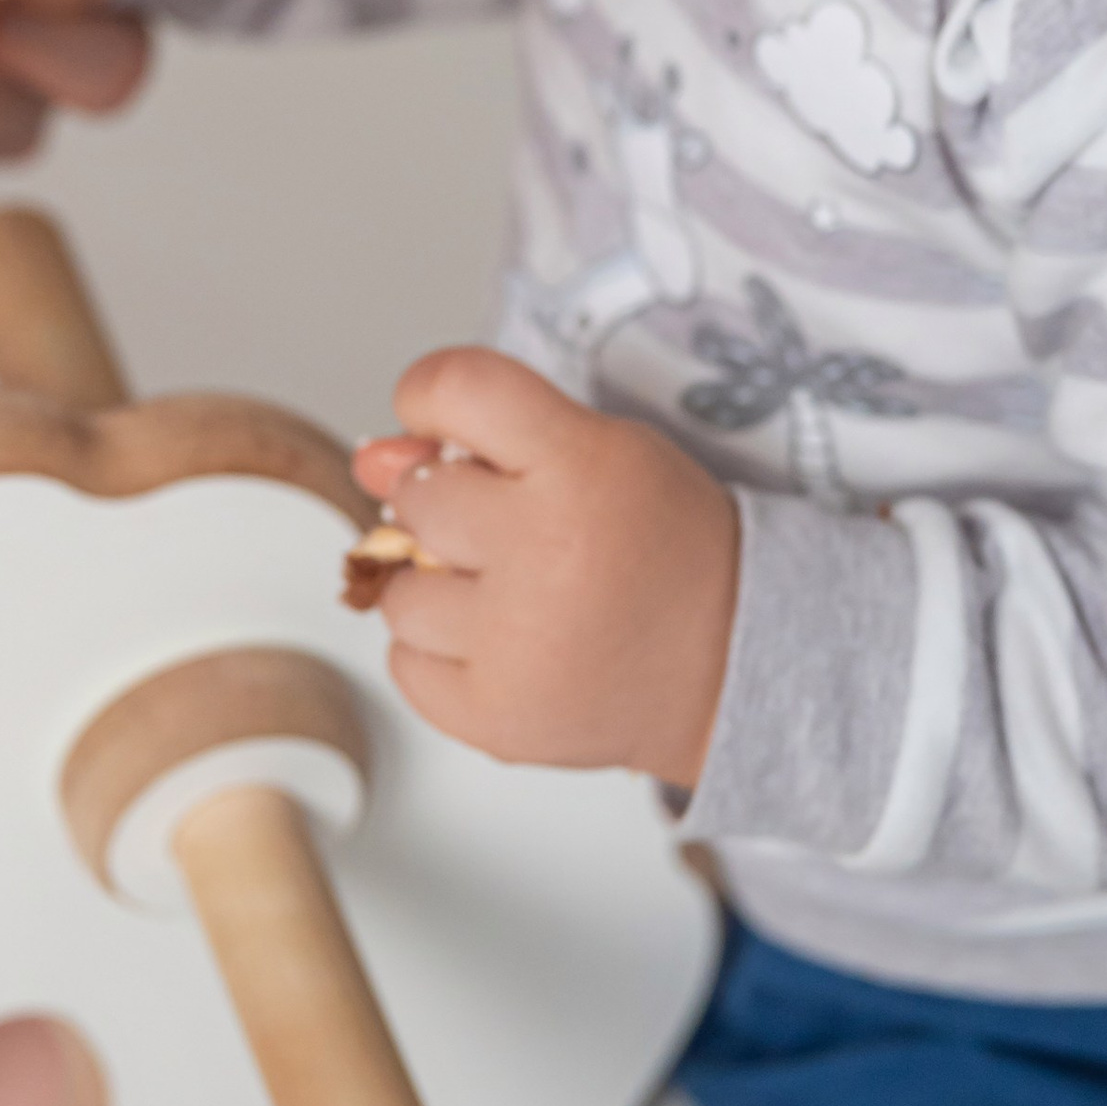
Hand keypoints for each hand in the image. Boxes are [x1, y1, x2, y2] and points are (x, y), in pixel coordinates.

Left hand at [351, 349, 738, 786]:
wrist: (734, 666)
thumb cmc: (665, 548)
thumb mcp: (604, 454)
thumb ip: (489, 436)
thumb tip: (371, 458)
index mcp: (580, 466)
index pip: (456, 388)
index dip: (429, 395)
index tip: (442, 421)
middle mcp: (543, 551)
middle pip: (415, 496)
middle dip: (446, 508)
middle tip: (512, 532)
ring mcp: (516, 643)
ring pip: (399, 592)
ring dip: (439, 588)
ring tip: (515, 596)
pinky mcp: (497, 717)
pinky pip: (406, 666)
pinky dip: (442, 655)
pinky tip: (506, 644)